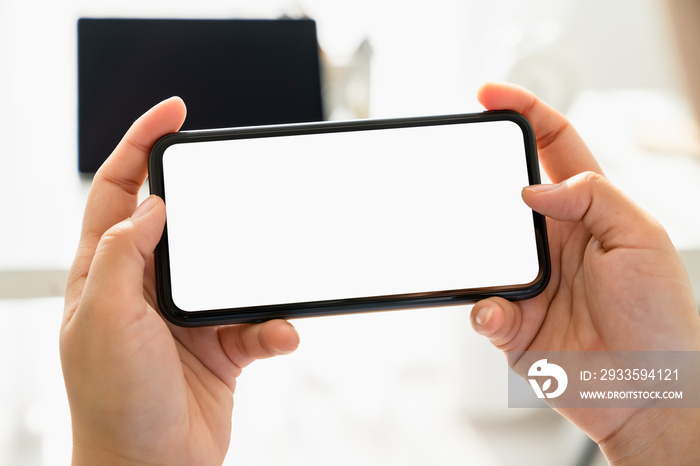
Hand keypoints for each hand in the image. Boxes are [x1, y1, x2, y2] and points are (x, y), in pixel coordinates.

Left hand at [60, 97, 299, 465]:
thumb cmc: (115, 403)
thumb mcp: (103, 322)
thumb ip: (121, 256)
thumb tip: (151, 205)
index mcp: (106, 272)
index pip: (119, 189)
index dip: (141, 144)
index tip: (175, 112)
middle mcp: (147, 287)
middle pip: (184, 220)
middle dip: (213, 201)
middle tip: (243, 182)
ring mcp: (187, 316)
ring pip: (233, 270)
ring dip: (258, 279)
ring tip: (271, 289)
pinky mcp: (223, 344)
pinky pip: (259, 320)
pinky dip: (275, 327)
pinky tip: (280, 335)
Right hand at [471, 83, 699, 462]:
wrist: (648, 394)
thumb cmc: (661, 318)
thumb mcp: (643, 238)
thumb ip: (592, 196)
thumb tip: (532, 189)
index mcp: (587, 212)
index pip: (553, 148)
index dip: (524, 114)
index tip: (489, 96)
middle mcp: (552, 241)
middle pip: (503, 194)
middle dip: (478, 184)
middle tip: (460, 181)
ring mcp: (529, 281)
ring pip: (481, 250)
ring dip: (477, 254)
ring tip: (495, 269)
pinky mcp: (511, 322)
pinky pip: (480, 306)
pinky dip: (485, 309)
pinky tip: (502, 315)